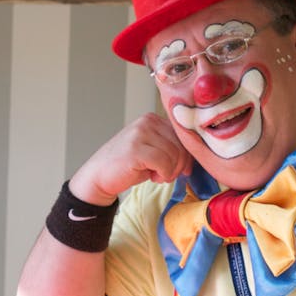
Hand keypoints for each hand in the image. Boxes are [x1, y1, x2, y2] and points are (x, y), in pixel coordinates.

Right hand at [70, 114, 192, 204]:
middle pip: (182, 145)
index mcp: (152, 119)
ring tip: (156, 175)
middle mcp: (147, 122)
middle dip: (179, 165)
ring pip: (174, 155)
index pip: (183, 135)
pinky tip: (152, 176)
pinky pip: (165, 164)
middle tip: (166, 175)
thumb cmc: (128, 166)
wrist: (99, 176)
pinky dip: (163, 175)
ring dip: (170, 172)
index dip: (187, 155)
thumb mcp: (153, 150)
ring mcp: (140, 134)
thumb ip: (172, 147)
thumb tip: (196, 154)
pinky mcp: (136, 149)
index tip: (183, 169)